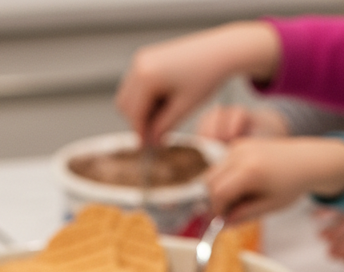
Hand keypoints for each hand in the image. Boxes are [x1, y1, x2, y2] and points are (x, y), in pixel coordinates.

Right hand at [116, 23, 280, 142]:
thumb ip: (164, 127)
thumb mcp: (184, 108)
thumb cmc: (205, 77)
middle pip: (125, 105)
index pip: (134, 114)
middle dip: (139, 122)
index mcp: (147, 76)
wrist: (218, 51)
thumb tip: (151, 142)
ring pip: (128, 96)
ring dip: (142, 111)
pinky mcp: (147, 58)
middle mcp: (138, 65)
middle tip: (160, 134)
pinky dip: (146, 98)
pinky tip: (166, 102)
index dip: (142, 134)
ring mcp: (141, 59)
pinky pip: (136, 86)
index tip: (149, 149)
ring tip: (167, 115)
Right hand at [205, 137, 343, 222]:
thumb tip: (222, 225)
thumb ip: (243, 215)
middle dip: (214, 199)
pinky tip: (241, 187)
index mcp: (250, 172)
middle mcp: (240, 154)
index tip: (221, 221)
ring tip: (238, 200)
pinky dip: (224, 177)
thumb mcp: (269, 206)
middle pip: (210, 180)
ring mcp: (239, 146)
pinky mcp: (239, 143)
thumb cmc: (291, 184)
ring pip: (213, 171)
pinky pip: (221, 164)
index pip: (218, 193)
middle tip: (228, 212)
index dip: (216, 210)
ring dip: (218, 188)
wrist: (306, 161)